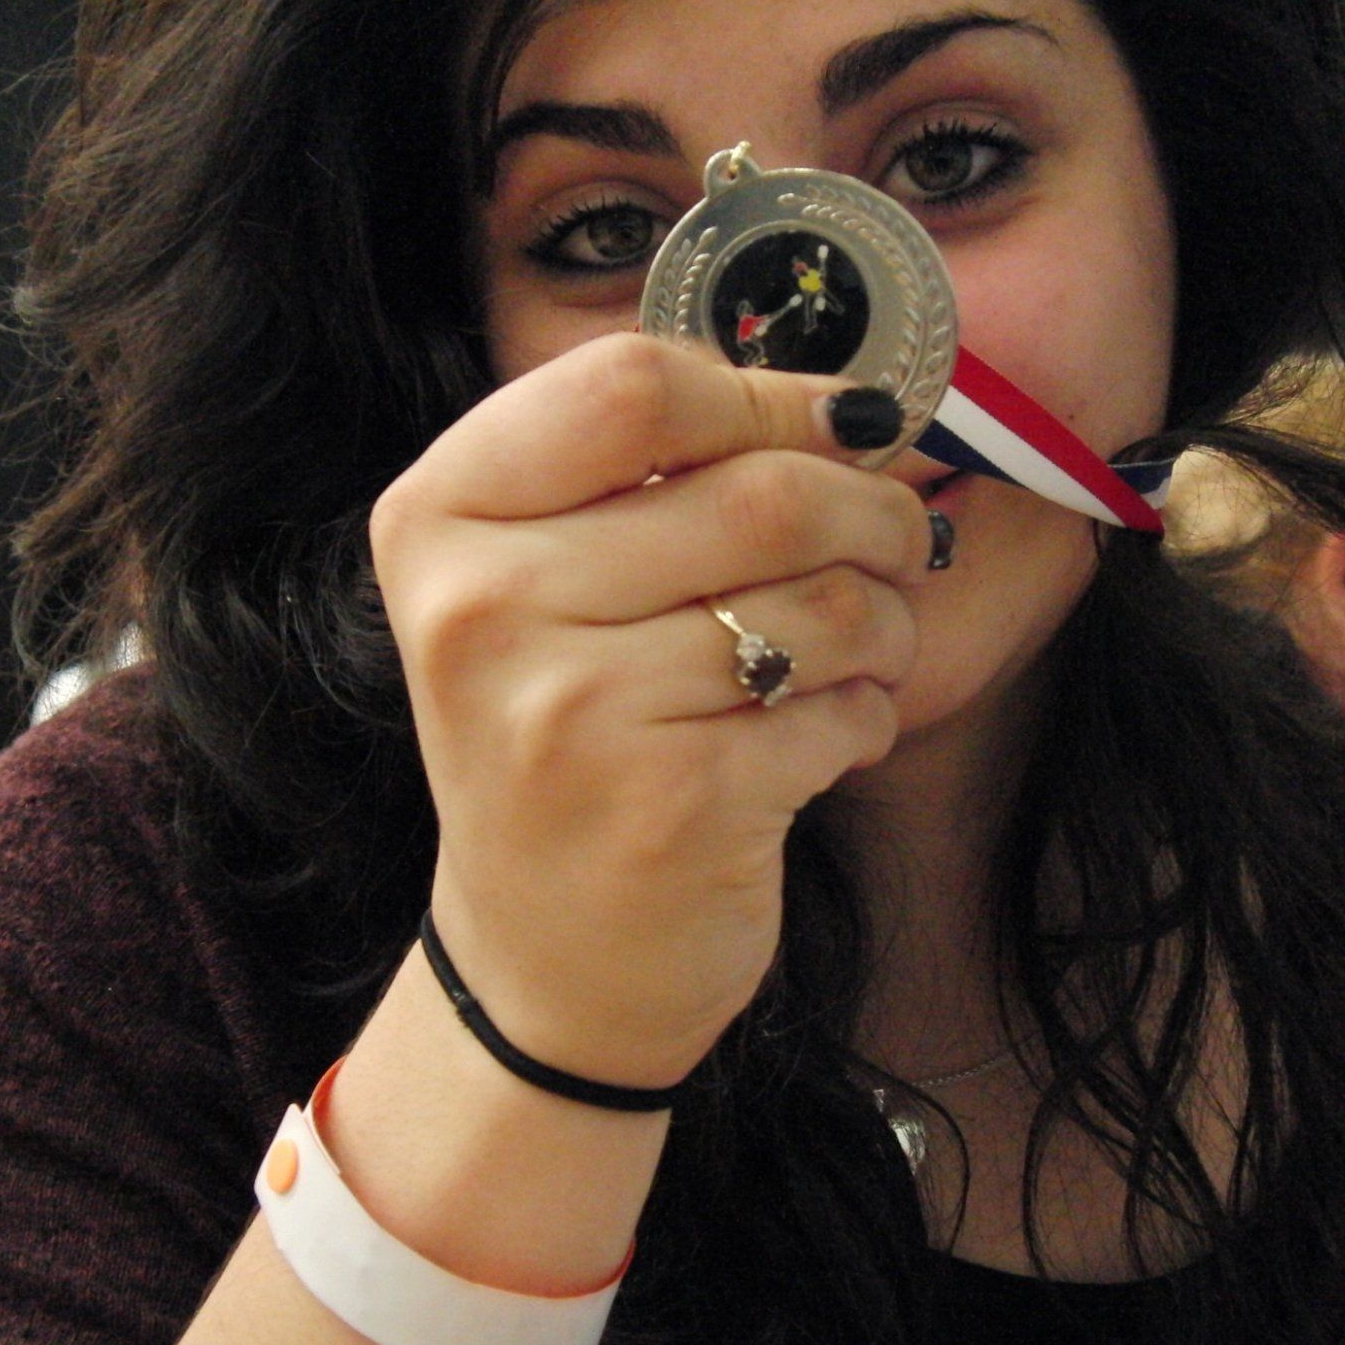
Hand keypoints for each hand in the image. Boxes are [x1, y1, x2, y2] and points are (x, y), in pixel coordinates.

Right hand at [372, 336, 932, 1087]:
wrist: (543, 959)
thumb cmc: (566, 744)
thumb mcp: (540, 591)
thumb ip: (645, 482)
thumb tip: (851, 410)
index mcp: (442, 522)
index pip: (632, 385)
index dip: (772, 392)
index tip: (842, 426)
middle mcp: (486, 609)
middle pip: (763, 490)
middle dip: (875, 514)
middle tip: (902, 545)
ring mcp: (576, 712)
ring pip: (828, 599)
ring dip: (888, 621)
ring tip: (861, 652)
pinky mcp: (674, 802)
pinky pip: (843, 706)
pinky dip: (868, 715)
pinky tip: (824, 739)